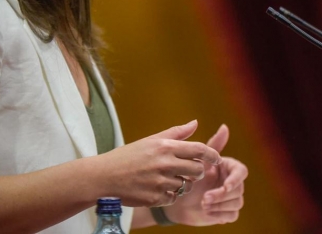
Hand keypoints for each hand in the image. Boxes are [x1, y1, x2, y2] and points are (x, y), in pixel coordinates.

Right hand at [94, 120, 220, 207]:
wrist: (104, 176)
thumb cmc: (128, 156)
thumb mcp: (151, 140)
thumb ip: (176, 133)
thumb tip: (195, 123)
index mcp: (165, 147)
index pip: (199, 149)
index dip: (212, 154)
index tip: (217, 159)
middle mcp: (164, 163)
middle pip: (197, 170)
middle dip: (198, 171)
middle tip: (191, 171)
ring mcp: (160, 182)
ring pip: (186, 186)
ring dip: (183, 184)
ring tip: (171, 179)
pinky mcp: (154, 198)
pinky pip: (174, 198)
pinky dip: (170, 195)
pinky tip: (159, 189)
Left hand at [163, 124, 247, 225]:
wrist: (177, 198)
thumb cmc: (188, 175)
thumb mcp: (199, 160)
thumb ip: (213, 145)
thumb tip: (225, 126)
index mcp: (229, 168)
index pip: (241, 172)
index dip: (235, 179)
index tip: (225, 186)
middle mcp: (232, 182)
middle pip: (239, 189)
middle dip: (222, 195)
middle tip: (205, 198)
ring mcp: (231, 198)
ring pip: (237, 203)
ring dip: (219, 205)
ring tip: (203, 204)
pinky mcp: (227, 213)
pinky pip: (232, 215)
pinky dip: (220, 214)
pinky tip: (206, 212)